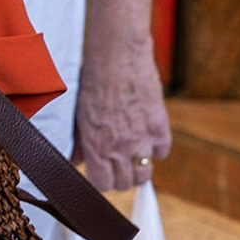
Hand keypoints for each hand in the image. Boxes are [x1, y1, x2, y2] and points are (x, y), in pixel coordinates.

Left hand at [73, 40, 170, 190]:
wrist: (118, 54)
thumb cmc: (94, 78)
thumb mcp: (80, 111)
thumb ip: (80, 141)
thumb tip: (76, 160)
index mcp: (96, 145)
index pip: (102, 185)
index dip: (102, 180)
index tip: (102, 172)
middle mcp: (120, 147)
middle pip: (125, 184)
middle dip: (120, 176)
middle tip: (117, 162)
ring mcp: (142, 138)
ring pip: (144, 175)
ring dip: (139, 168)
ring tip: (133, 154)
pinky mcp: (160, 126)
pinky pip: (162, 152)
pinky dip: (156, 148)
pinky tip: (147, 136)